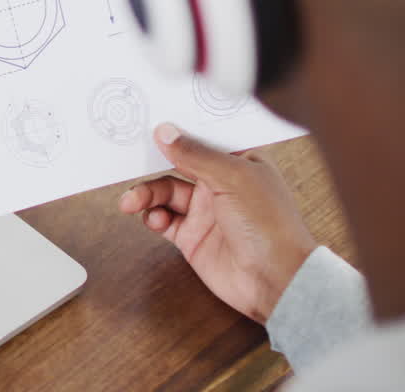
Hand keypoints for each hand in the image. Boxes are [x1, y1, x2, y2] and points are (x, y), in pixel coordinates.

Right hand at [118, 123, 316, 323]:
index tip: (150, 122)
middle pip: (177, 164)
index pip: (202, 137)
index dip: (177, 130)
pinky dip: (152, 217)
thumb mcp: (233, 178)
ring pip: (164, 192)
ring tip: (131, 201)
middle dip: (152, 163)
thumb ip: (196, 155)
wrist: (275, 281)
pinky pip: (163, 219)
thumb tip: (166, 132)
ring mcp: (206, 211)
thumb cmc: (270, 225)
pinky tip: (154, 219)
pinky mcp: (192, 236)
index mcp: (239, 161)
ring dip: (146, 193)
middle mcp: (221, 183)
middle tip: (129, 162)